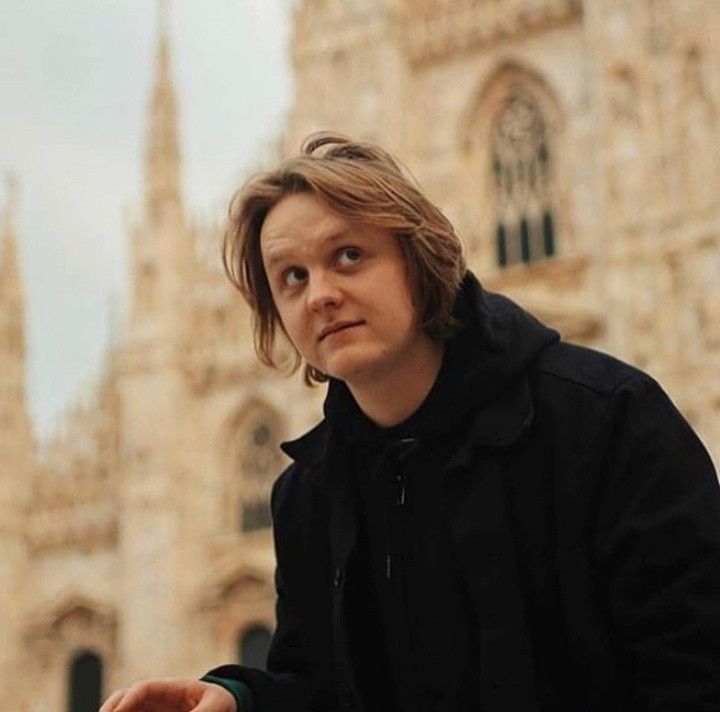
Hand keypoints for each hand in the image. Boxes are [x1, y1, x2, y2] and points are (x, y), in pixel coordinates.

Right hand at [98, 678, 236, 711]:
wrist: (222, 706)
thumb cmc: (221, 702)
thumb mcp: (217, 706)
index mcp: (173, 688)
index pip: (142, 689)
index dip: (126, 702)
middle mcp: (156, 698)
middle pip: (122, 698)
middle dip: (109, 710)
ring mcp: (150, 711)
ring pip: (121, 710)